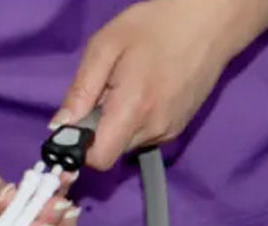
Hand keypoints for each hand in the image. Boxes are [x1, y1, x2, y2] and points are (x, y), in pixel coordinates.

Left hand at [51, 0, 257, 169]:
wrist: (208, 24)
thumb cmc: (154, 26)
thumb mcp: (106, 46)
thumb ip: (81, 90)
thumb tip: (60, 125)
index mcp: (133, 109)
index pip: (99, 159)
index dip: (81, 148)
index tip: (76, 126)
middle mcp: (154, 129)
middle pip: (111, 151)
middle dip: (99, 130)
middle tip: (106, 92)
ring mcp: (169, 132)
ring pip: (127, 144)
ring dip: (118, 125)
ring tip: (129, 87)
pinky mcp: (179, 129)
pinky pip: (145, 136)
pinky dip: (136, 122)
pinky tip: (145, 92)